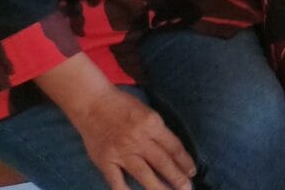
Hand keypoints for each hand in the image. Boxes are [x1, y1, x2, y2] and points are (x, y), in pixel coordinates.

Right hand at [66, 84, 194, 189]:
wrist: (92, 103)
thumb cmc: (122, 105)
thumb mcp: (147, 111)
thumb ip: (158, 130)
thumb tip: (173, 151)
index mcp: (151, 124)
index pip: (173, 146)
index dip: (184, 161)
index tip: (192, 172)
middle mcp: (138, 139)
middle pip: (162, 161)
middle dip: (177, 177)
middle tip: (187, 188)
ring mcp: (121, 152)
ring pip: (143, 174)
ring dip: (158, 187)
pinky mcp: (105, 161)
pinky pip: (116, 181)